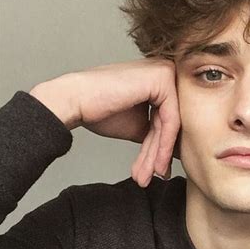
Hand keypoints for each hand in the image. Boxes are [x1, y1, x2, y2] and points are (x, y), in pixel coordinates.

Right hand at [30, 58, 179, 187]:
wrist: (75, 101)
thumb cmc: (100, 110)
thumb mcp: (139, 126)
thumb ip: (158, 132)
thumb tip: (175, 151)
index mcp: (161, 80)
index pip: (167, 120)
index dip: (160, 149)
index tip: (155, 171)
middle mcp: (166, 71)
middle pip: (169, 123)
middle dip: (158, 155)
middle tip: (150, 177)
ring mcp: (166, 72)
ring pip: (170, 125)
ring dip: (158, 155)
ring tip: (148, 176)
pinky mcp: (163, 78)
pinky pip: (169, 120)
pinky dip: (162, 145)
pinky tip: (155, 164)